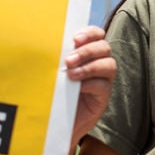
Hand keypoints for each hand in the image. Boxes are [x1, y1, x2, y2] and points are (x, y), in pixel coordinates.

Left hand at [64, 26, 115, 148]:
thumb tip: (46, 43)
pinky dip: (91, 83)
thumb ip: (56, 57)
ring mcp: (103, 80)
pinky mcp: (103, 97)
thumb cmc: (52, 92)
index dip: (89, 33)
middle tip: (68, 61)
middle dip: (87, 51)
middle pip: (104, 47)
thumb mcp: (53, 71)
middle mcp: (99, 63)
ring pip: (108, 64)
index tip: (74, 39)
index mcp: (87, 52)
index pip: (96, 34)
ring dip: (89, 67)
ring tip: (71, 75)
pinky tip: (77, 87)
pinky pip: (104, 85)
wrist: (55, 121)